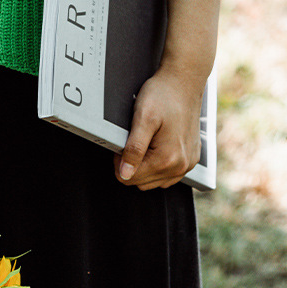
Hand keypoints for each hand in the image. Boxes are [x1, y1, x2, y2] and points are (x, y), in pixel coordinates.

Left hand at [114, 66, 204, 189]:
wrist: (185, 81)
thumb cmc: (164, 95)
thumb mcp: (142, 119)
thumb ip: (133, 149)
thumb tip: (125, 174)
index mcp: (168, 159)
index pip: (128, 178)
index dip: (119, 162)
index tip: (124, 143)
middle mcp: (181, 166)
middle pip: (140, 182)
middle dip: (132, 164)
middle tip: (136, 140)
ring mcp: (187, 165)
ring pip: (152, 181)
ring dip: (145, 166)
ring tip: (148, 141)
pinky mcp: (191, 160)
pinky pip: (166, 176)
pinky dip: (158, 166)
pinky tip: (158, 147)